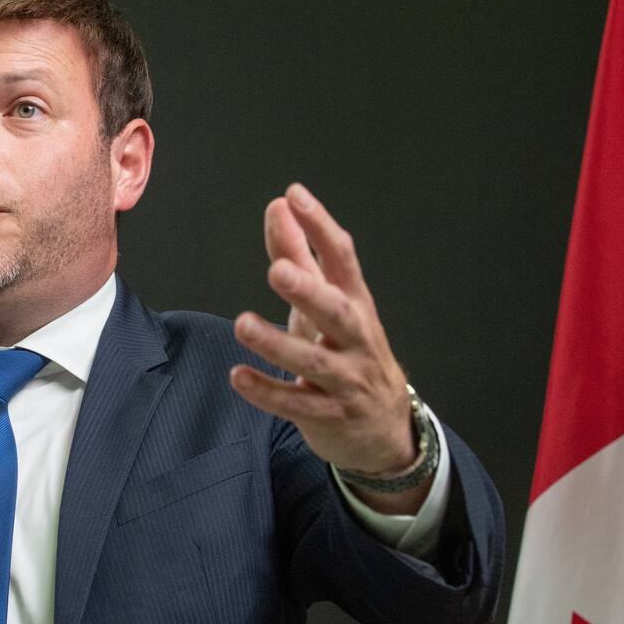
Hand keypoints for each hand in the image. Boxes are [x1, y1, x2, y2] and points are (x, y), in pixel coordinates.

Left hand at [230, 183, 416, 478]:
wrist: (385, 428)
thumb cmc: (348, 351)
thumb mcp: (326, 302)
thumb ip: (299, 256)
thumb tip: (279, 207)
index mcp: (355, 302)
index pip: (343, 258)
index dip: (320, 226)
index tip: (295, 196)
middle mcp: (356, 338)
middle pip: (337, 312)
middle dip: (309, 290)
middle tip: (278, 270)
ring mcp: (346, 379)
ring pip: (315, 361)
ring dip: (278, 344)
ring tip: (244, 324)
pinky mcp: (329, 414)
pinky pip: (297, 404)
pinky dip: (267, 392)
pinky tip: (238, 377)